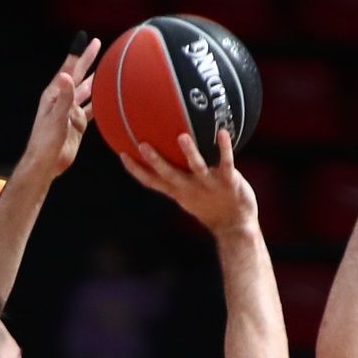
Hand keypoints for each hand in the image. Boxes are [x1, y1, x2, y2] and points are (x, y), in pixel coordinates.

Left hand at [19, 37, 100, 179]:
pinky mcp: (77, 124)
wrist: (46, 163)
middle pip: (79, 76)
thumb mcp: (56, 117)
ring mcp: (71, 112)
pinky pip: (91, 109)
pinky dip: (99, 103)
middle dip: (88, 61)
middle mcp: (63, 100)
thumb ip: (63, 97)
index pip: (70, 69)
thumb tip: (67, 75)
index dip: (79, 54)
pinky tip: (107, 98)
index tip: (87, 39)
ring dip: (95, 80)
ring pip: (86, 92)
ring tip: (106, 69)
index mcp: (54, 94)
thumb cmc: (46, 140)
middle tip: (98, 45)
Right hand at [119, 130, 257, 234]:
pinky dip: (224, 148)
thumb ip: (177, 177)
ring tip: (182, 137)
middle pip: (169, 174)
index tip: (122, 153)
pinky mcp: (229, 182)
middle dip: (155, 161)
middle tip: (141, 145)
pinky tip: (223, 133)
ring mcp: (209, 185)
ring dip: (189, 153)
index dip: (136, 170)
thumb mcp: (188, 194)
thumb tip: (167, 155)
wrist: (236, 225)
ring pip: (197, 167)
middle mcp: (190, 187)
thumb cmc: (210, 206)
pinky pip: (226, 163)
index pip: (152, 181)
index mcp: (179, 191)